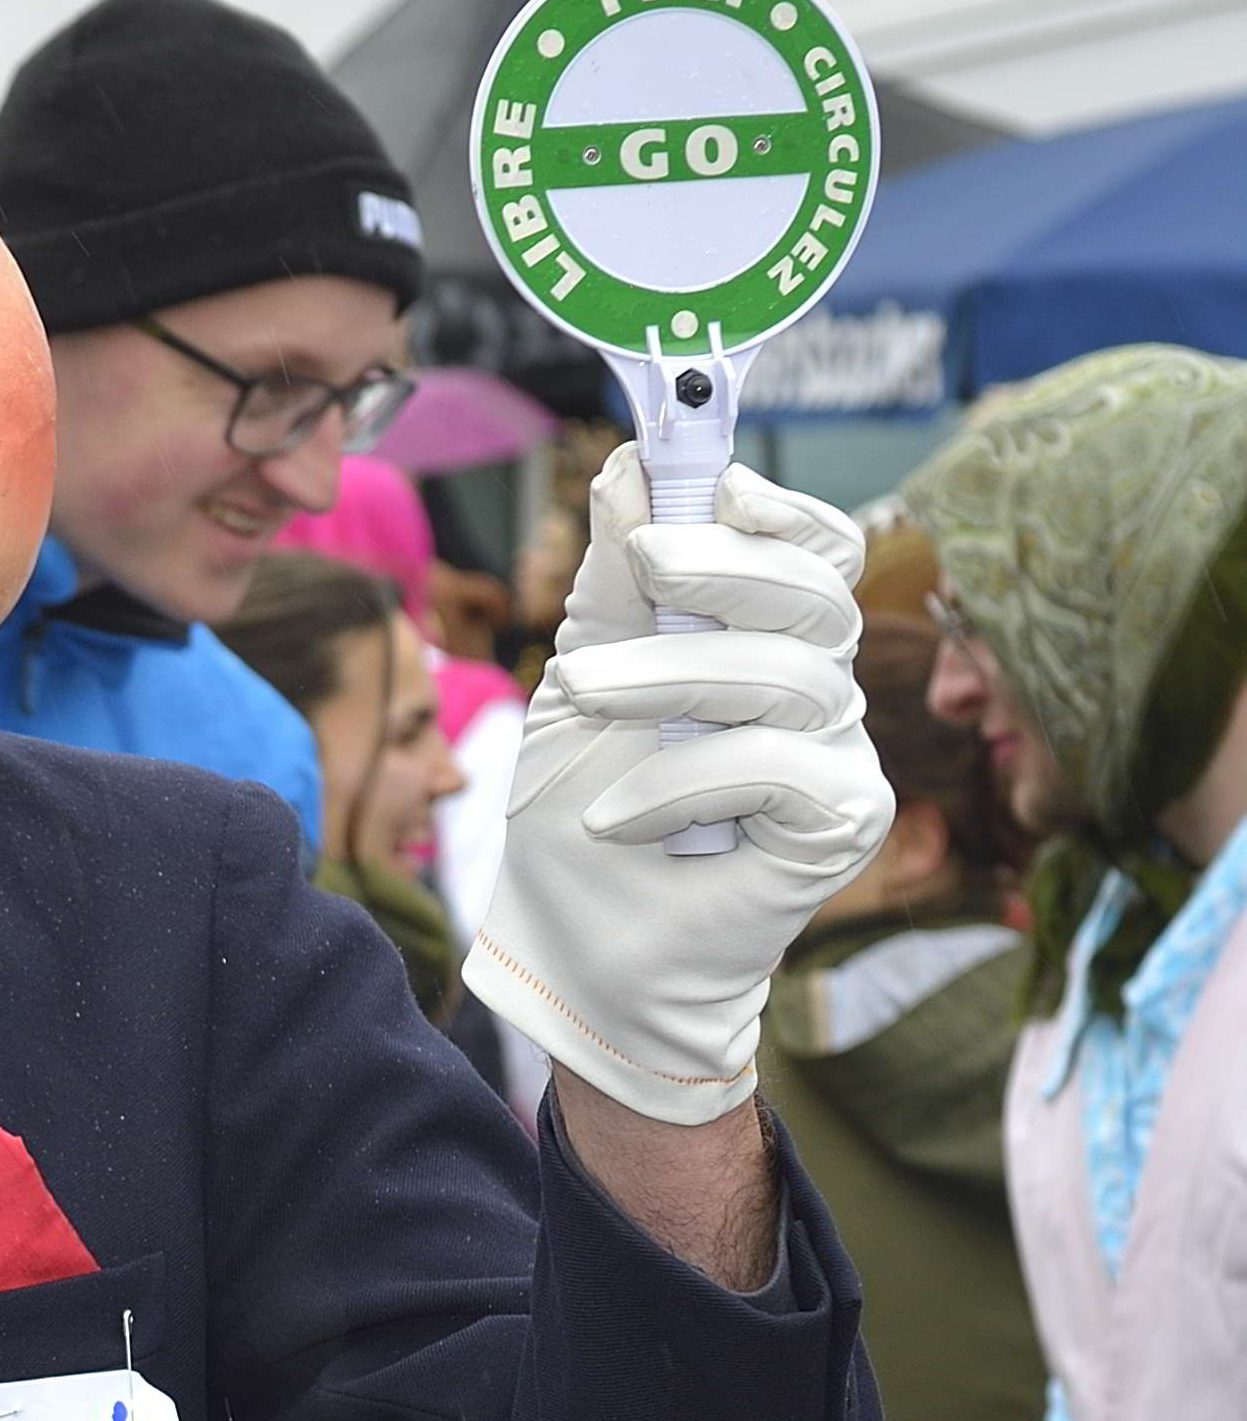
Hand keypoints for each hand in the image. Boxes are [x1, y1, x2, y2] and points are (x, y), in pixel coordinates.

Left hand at [465, 454, 890, 1126]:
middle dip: (721, 565)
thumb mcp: (577, 685)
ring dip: (671, 672)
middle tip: (643, 559)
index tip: (722, 481)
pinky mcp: (844, 822)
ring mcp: (839, 754)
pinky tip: (620, 812)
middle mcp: (817, 689)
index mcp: (763, 643)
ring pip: (787, 671)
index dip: (784, 508)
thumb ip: (612, 585)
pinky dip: (686, 779)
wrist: (581, 957)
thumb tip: (635, 463)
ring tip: (582, 694)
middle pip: (815, 592)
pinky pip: (781, 762)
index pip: (815, 551)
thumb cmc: (579, 824)